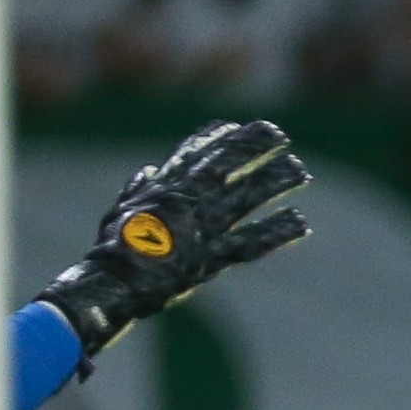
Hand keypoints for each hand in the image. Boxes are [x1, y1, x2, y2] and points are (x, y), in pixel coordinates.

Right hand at [36, 118, 313, 357]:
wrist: (110, 284)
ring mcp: (201, 227)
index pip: (192, 153)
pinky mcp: (212, 257)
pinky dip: (276, 232)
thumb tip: (148, 170)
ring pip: (245, 196)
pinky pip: (250, 242)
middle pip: (226, 164)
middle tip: (279, 134)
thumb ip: (138, 188)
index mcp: (164, 188)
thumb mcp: (119, 210)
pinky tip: (300, 223)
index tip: (235, 125)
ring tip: (300, 172)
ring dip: (275, 181)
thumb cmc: (111, 251)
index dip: (216, 137)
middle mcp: (186, 199)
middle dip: (253, 145)